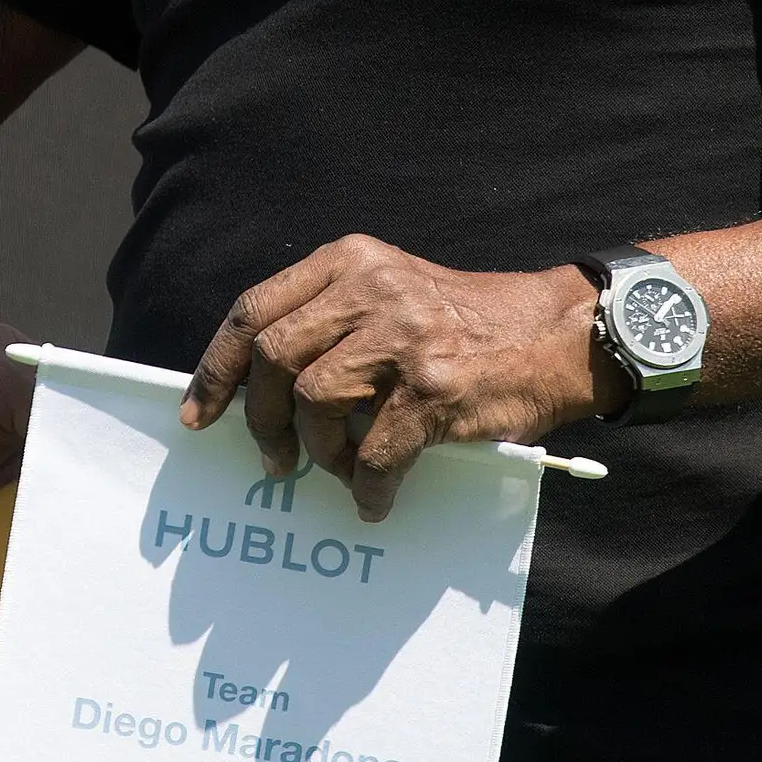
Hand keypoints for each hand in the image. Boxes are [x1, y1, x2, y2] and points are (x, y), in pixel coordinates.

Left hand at [178, 238, 620, 520]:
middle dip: (258, 419)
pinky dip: (365, 486)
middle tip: (271, 459)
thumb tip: (259, 391)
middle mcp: (370, 288)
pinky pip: (372, 452)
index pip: (253, 310)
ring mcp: (402, 336)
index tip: (200, 414)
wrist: (561, 333)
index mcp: (350, 261)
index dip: (217, 368)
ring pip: (312, 401)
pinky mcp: (434, 387)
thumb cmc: (470, 323)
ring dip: (317, 451)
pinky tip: (375, 500)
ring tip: (337, 471)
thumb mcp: (393, 290)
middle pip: (272, 357)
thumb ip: (333, 319)